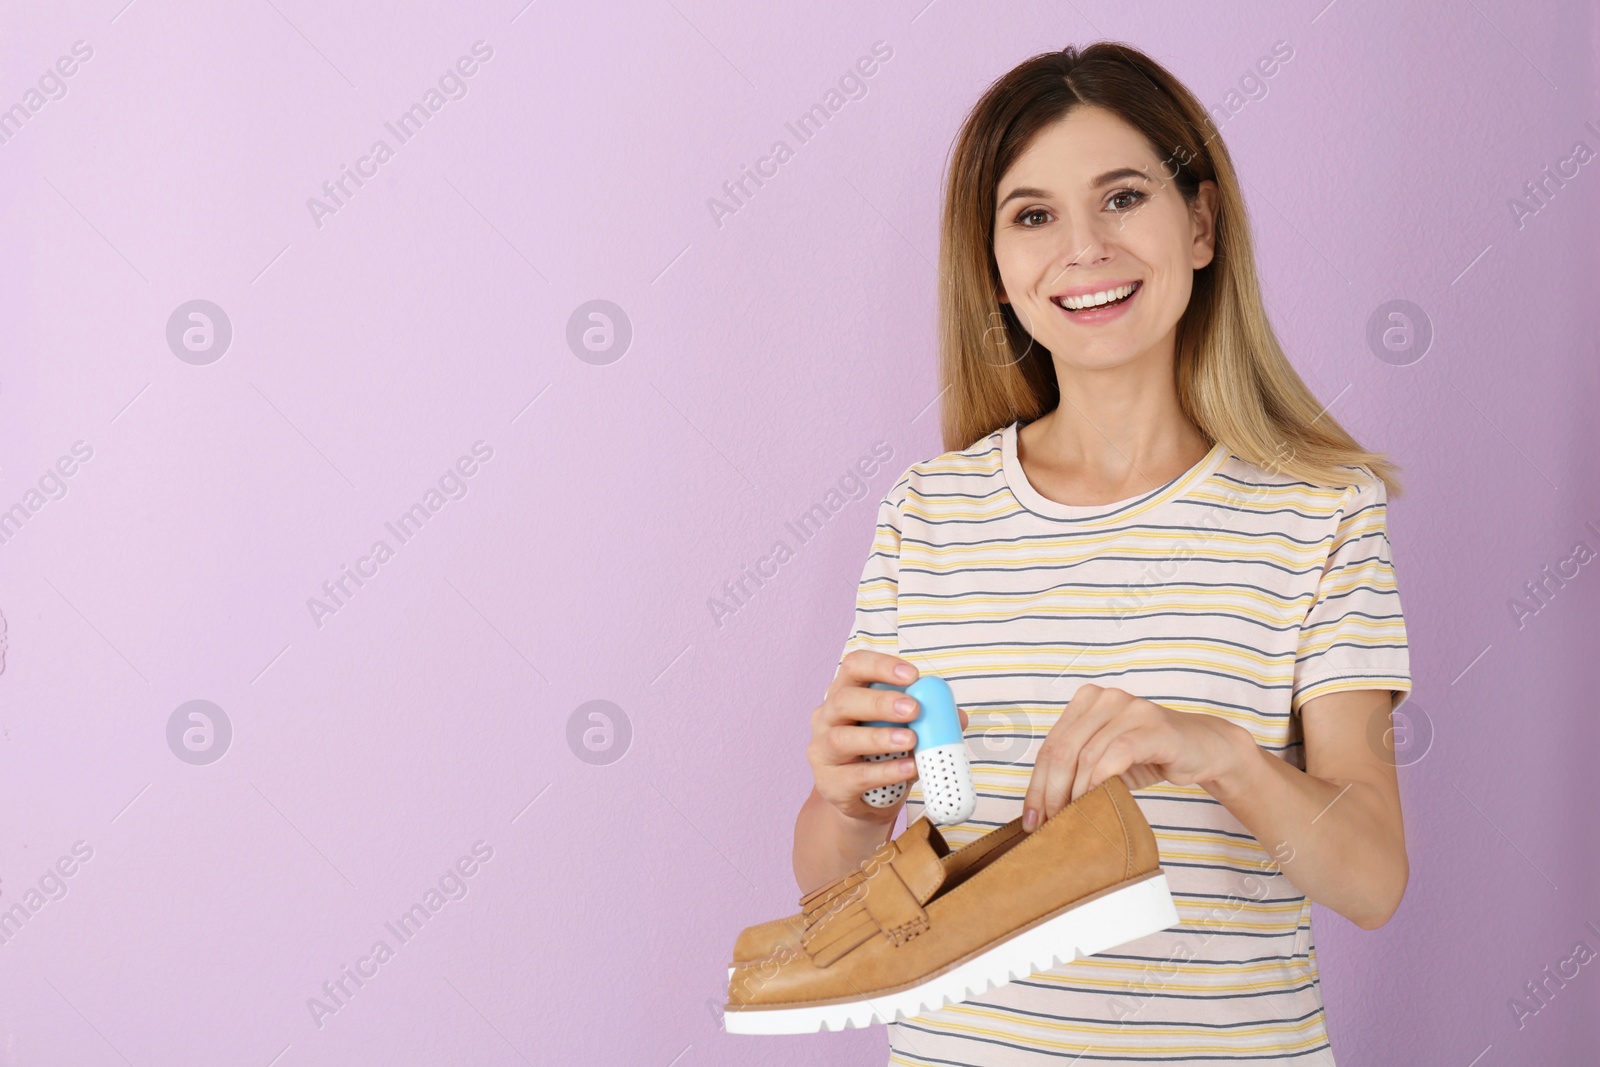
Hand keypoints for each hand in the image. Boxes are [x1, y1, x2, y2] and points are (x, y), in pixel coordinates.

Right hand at [807, 650, 969, 822]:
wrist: (863, 800)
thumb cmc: (881, 754)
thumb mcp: (902, 730)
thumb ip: (927, 720)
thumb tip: (957, 717)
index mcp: (845, 694)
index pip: (854, 666)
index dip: (881, 666)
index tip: (912, 675)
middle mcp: (827, 718)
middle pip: (844, 700)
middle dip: (880, 702)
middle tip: (913, 709)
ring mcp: (823, 752)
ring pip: (842, 739)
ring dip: (880, 737)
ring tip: (911, 740)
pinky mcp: (830, 784)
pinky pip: (855, 776)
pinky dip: (885, 772)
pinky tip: (907, 769)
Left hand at [1022, 683, 1246, 831]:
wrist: (1203, 749)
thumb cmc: (1149, 755)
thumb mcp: (1106, 757)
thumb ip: (1077, 766)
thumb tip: (1040, 808)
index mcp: (1086, 700)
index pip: (1050, 745)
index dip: (1036, 784)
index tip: (1030, 818)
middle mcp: (1105, 698)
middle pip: (1062, 750)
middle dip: (1051, 792)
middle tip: (1049, 824)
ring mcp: (1130, 708)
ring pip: (1086, 754)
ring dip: (1074, 793)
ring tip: (1072, 819)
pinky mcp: (1153, 726)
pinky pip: (1116, 753)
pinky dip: (1100, 780)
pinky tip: (1094, 800)